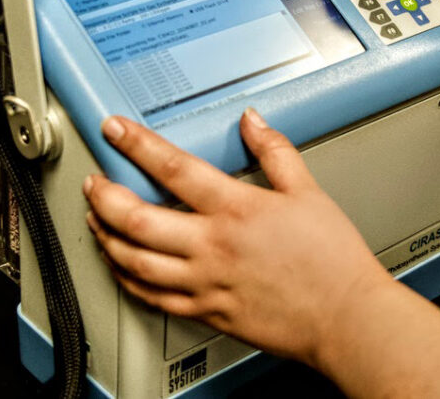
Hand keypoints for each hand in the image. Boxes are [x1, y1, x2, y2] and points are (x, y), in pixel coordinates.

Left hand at [82, 108, 392, 366]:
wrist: (345, 317)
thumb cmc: (331, 260)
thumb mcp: (308, 192)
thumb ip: (275, 151)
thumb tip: (252, 121)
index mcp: (236, 209)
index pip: (173, 167)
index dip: (136, 144)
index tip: (115, 130)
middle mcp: (212, 247)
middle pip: (136, 219)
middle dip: (104, 197)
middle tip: (94, 183)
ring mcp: (205, 283)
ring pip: (134, 261)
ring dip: (106, 238)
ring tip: (96, 221)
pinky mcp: (206, 311)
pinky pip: (152, 298)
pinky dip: (128, 280)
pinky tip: (122, 268)